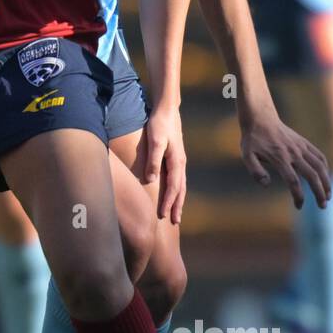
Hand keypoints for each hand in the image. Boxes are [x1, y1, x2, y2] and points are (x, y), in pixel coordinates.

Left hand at [140, 105, 186, 224]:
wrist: (167, 110)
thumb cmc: (159, 124)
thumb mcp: (155, 141)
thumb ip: (154, 160)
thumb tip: (151, 180)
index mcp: (176, 161)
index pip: (173, 187)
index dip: (169, 202)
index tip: (164, 216)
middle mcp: (180, 163)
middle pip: (180, 189)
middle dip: (177, 206)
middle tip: (175, 222)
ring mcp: (179, 160)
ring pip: (180, 185)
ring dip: (178, 199)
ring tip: (176, 212)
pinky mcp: (175, 157)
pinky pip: (178, 178)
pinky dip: (177, 190)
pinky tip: (173, 193)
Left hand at [240, 116, 330, 208]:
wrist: (260, 118)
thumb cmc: (252, 140)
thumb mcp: (246, 155)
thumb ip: (255, 171)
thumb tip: (266, 184)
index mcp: (280, 158)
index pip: (293, 181)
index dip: (298, 196)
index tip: (299, 206)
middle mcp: (293, 153)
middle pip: (312, 175)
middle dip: (319, 192)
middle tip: (323, 206)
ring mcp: (301, 147)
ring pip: (320, 166)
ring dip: (326, 182)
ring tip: (328, 196)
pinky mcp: (304, 143)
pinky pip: (319, 156)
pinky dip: (325, 168)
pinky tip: (325, 178)